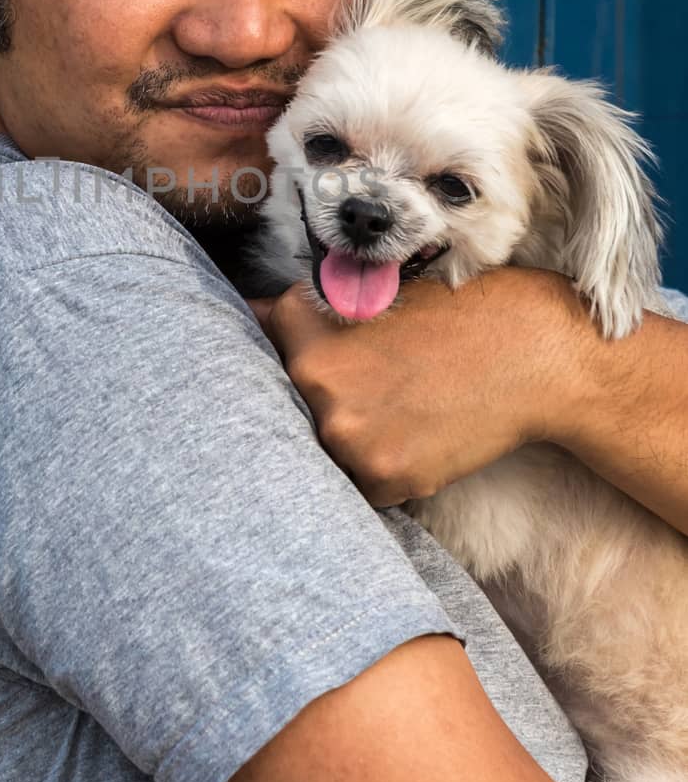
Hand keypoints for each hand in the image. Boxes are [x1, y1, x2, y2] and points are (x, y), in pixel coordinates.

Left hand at [247, 268, 590, 506]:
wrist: (534, 354)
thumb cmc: (457, 316)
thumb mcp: (376, 296)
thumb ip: (304, 315)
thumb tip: (246, 314)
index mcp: (306, 334)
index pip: (257, 350)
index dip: (287, 352)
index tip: (305, 358)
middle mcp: (317, 387)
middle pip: (289, 406)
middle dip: (319, 400)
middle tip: (376, 384)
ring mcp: (349, 437)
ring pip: (323, 449)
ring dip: (351, 437)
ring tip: (403, 406)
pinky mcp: (384, 477)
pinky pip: (360, 484)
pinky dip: (382, 468)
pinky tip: (419, 436)